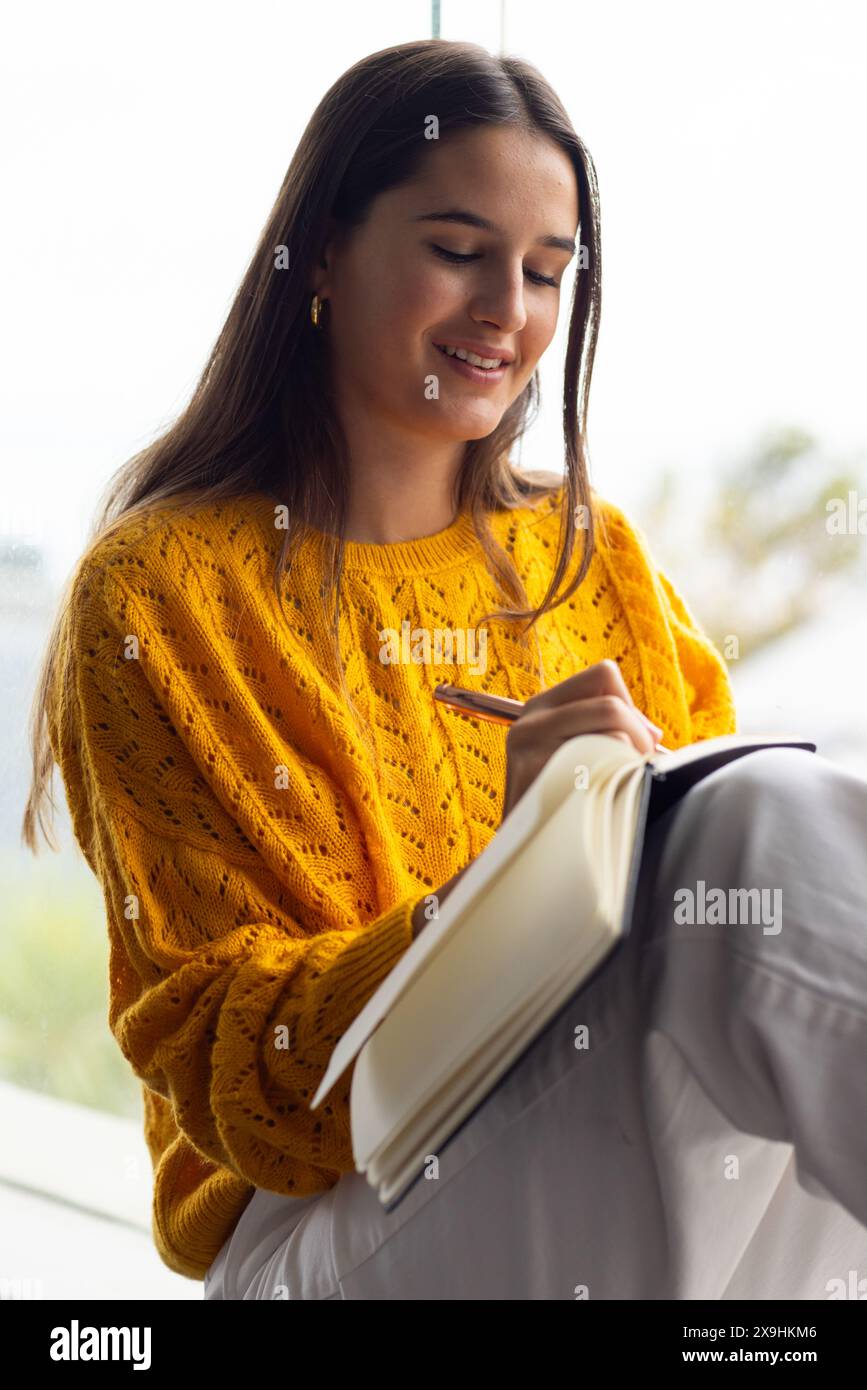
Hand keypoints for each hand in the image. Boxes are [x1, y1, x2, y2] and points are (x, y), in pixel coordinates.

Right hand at [501, 659, 661, 823]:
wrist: (520, 847)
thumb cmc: (556, 800)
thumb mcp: (571, 752)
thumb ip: (606, 730)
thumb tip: (653, 733)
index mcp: (541, 706)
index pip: (603, 675)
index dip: (630, 704)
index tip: (634, 738)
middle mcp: (532, 719)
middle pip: (611, 702)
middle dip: (639, 732)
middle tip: (639, 763)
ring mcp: (532, 746)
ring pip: (611, 731)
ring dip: (628, 758)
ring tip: (617, 782)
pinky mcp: (539, 775)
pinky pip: (601, 761)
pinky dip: (615, 777)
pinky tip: (603, 796)